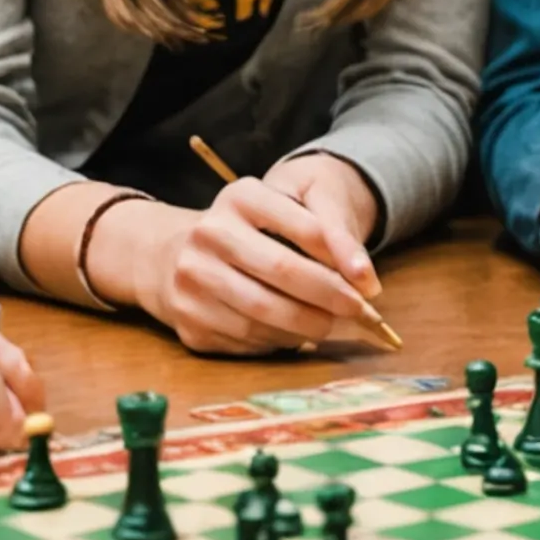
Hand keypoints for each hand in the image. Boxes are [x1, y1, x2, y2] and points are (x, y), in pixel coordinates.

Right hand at [96, 174, 383, 355]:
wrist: (168, 256)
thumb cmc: (242, 234)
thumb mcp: (278, 214)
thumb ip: (324, 235)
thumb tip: (365, 281)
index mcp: (241, 197)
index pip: (305, 225)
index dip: (343, 257)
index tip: (371, 283)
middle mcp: (210, 233)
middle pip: (283, 271)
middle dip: (330, 296)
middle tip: (361, 313)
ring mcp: (193, 278)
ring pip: (265, 313)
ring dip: (308, 326)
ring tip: (331, 326)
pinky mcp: (187, 318)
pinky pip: (246, 339)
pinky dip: (278, 342)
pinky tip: (294, 336)